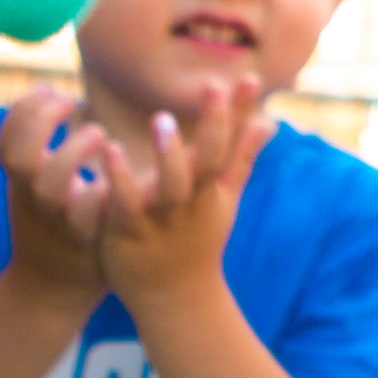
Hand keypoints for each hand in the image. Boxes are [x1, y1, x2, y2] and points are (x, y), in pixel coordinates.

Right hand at [0, 86, 111, 297]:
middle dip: (42, 123)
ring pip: (51, 185)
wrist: (51, 288)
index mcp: (21, 181)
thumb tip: (42, 89)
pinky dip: (98, 193)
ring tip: (101, 134)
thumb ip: (37, 142)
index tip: (50, 90)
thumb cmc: (52, 221)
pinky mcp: (84, 241)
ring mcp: (57, 220)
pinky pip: (87, 216)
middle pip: (21, 156)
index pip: (7, 138)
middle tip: (73, 104)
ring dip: (73, 153)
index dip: (23, 110)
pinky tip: (115, 176)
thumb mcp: (34, 181)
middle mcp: (33, 198)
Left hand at [91, 79, 273, 312]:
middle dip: (214, 124)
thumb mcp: (223, 199)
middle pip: (208, 160)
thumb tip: (267, 121)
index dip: (238, 112)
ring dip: (169, 153)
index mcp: (214, 189)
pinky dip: (120, 178)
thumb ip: (242, 158)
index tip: (248, 77)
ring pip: (172, 184)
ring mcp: (163, 217)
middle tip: (211, 85)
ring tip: (162, 120)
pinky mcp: (129, 232)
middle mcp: (193, 200)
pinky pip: (126, 203)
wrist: (175, 301)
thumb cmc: (197, 242)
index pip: (231, 144)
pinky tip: (109, 150)